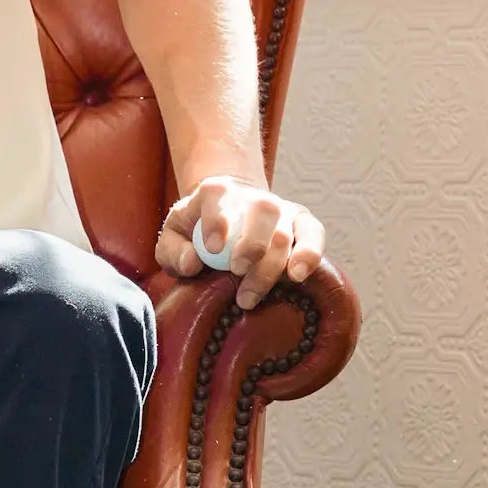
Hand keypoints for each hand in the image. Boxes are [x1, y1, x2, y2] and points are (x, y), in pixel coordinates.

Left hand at [157, 178, 325, 310]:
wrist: (228, 218)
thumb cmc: (196, 232)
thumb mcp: (174, 237)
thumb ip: (173, 250)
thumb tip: (192, 263)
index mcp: (216, 191)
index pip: (217, 195)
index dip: (216, 220)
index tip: (213, 249)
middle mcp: (253, 197)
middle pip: (262, 212)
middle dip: (252, 245)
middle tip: (236, 272)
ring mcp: (281, 210)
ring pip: (285, 230)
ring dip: (270, 266)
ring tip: (250, 296)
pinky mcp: (302, 225)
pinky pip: (314, 235)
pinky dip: (310, 254)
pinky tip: (297, 276)